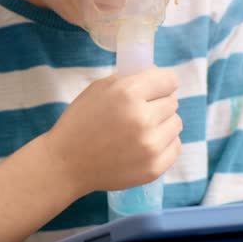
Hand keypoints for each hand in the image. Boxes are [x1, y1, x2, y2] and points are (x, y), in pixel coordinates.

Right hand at [41, 67, 182, 197]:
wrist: (66, 163)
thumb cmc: (80, 122)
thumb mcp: (98, 89)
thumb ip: (128, 78)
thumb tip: (157, 74)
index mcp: (128, 93)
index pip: (168, 80)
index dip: (161, 82)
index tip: (155, 88)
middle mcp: (143, 118)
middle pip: (172, 102)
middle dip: (158, 104)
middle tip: (139, 112)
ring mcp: (150, 145)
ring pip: (176, 124)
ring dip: (162, 124)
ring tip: (141, 130)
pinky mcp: (154, 167)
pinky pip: (175, 146)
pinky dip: (163, 144)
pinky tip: (144, 145)